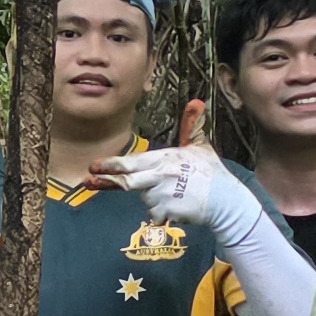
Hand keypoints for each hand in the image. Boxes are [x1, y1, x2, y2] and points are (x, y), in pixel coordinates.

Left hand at [97, 143, 267, 247]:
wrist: (226, 201)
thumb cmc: (211, 172)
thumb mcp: (200, 146)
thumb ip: (191, 126)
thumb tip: (196, 101)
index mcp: (164, 159)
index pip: (132, 161)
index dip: (112, 164)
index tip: (94, 166)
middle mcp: (160, 176)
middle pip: (127, 181)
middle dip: (107, 181)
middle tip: (90, 180)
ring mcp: (162, 196)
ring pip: (143, 197)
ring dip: (151, 196)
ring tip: (173, 193)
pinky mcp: (166, 212)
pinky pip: (154, 213)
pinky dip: (159, 212)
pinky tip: (176, 206)